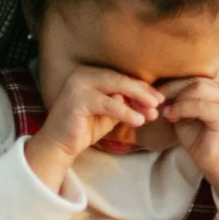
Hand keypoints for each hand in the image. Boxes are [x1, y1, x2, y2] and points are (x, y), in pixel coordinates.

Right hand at [25, 65, 163, 191]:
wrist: (59, 145)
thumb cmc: (84, 128)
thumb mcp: (110, 113)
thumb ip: (125, 103)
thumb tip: (151, 100)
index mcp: (90, 74)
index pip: (121, 77)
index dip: (141, 87)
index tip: (159, 98)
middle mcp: (83, 75)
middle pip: (120, 79)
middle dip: (142, 91)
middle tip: (159, 102)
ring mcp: (78, 85)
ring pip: (116, 87)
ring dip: (137, 100)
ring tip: (152, 112)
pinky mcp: (77, 100)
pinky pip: (108, 104)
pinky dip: (125, 112)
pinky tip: (139, 120)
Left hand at [156, 75, 218, 219]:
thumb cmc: (202, 141)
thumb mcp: (186, 116)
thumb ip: (179, 102)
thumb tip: (158, 91)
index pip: (194, 78)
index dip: (172, 84)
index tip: (154, 94)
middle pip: (195, 81)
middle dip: (172, 89)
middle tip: (156, 101)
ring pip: (198, 89)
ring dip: (177, 99)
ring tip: (165, 112)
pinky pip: (200, 105)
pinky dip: (182, 108)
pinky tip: (171, 116)